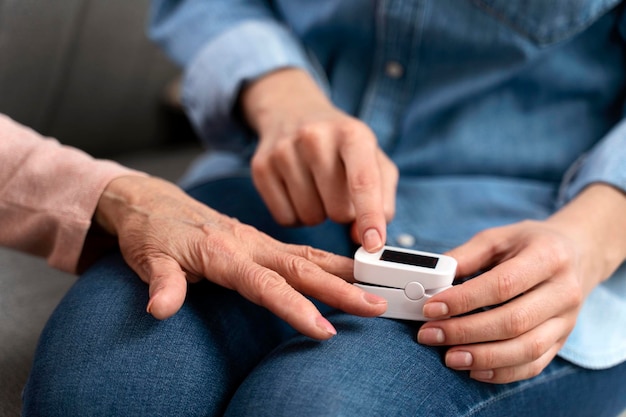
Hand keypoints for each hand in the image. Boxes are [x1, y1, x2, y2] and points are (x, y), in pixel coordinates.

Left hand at [94, 175, 386, 339]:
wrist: (152, 202)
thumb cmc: (151, 231)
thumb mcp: (149, 258)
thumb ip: (161, 284)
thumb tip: (160, 310)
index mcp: (224, 252)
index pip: (266, 285)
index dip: (296, 307)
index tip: (325, 329)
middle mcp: (248, 245)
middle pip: (301, 268)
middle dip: (341, 288)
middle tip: (376, 305)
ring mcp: (257, 242)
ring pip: (308, 256)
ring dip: (343, 272)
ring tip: (375, 288)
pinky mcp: (260, 242)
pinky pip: (301, 252)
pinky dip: (329, 262)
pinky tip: (347, 271)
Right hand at [241, 68, 397, 251]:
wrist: (293, 111)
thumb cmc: (342, 145)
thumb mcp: (374, 161)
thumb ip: (382, 201)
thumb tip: (362, 238)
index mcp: (351, 134)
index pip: (363, 182)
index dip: (370, 217)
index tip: (372, 246)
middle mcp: (315, 137)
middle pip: (338, 210)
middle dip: (344, 212)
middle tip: (339, 190)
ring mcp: (284, 151)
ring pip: (310, 218)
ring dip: (319, 213)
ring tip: (317, 187)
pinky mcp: (261, 167)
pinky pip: (285, 218)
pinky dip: (296, 215)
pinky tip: (298, 191)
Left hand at [418, 184, 625, 382]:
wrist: (577, 254)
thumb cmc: (531, 244)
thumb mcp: (499, 238)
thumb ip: (466, 256)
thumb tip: (434, 278)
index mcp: (548, 257)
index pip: (503, 284)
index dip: (464, 300)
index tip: (432, 307)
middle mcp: (563, 291)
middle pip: (513, 321)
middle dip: (466, 332)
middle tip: (431, 334)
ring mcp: (566, 320)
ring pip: (526, 349)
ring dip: (483, 357)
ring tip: (449, 357)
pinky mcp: (562, 340)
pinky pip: (534, 365)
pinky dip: (503, 372)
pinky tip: (474, 369)